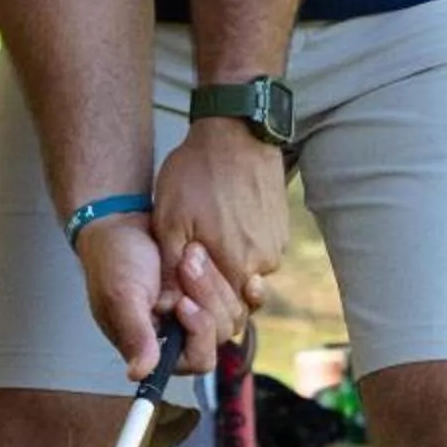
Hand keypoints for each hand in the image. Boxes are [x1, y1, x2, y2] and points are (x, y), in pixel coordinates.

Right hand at [75, 217, 241, 379]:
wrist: (124, 224)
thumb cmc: (114, 262)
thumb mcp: (122, 297)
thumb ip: (134, 335)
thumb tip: (138, 374)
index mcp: (159, 348)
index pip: (198, 360)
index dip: (199, 333)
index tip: (183, 302)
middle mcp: (184, 336)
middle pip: (220, 333)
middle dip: (206, 296)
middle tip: (186, 261)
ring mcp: (204, 313)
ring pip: (233, 313)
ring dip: (215, 282)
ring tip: (193, 251)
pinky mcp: (217, 293)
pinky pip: (244, 299)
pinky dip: (245, 286)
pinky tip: (246, 276)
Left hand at [150, 116, 283, 327]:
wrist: (236, 131)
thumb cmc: (197, 173)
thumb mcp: (170, 221)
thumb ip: (171, 270)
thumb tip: (166, 307)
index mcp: (237, 267)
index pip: (225, 315)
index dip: (203, 309)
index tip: (182, 289)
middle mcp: (263, 264)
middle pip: (238, 298)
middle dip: (214, 288)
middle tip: (190, 260)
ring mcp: (276, 246)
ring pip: (248, 274)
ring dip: (227, 265)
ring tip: (204, 235)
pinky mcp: (281, 228)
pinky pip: (259, 251)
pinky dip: (240, 245)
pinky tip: (223, 221)